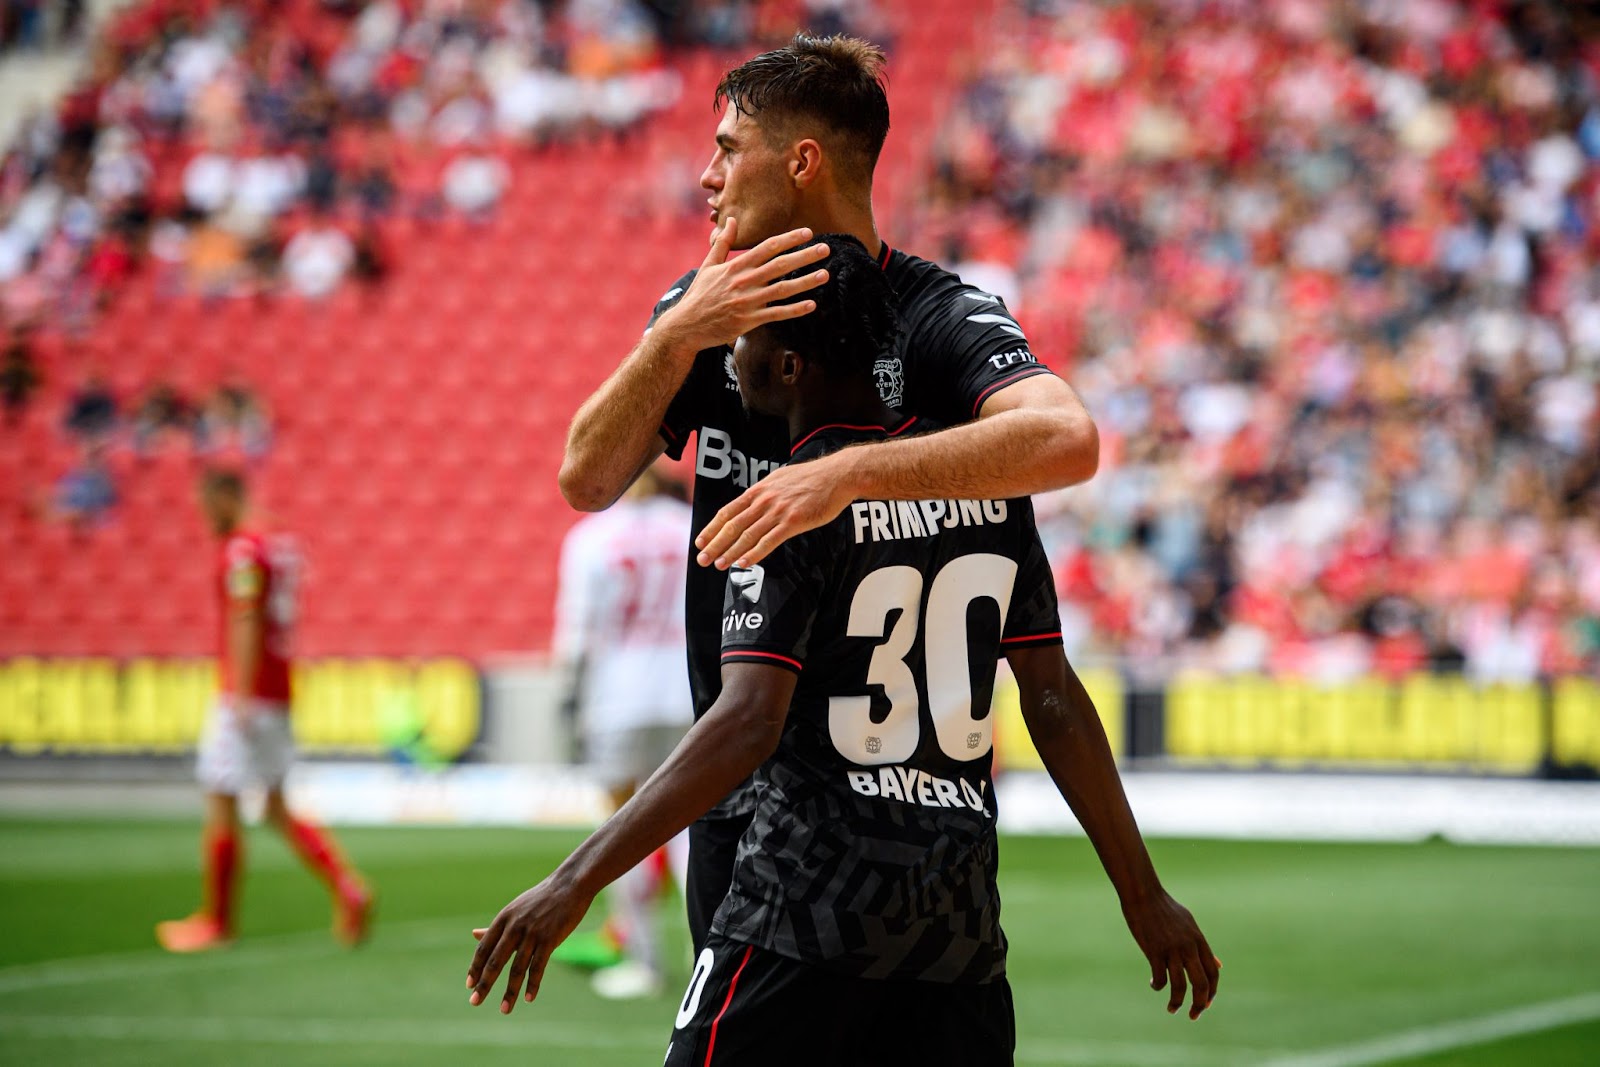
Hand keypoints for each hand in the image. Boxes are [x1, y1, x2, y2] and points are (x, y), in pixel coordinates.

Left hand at [465, 876, 592, 1014]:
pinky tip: (528, 998)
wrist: (570, 885)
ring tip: (504, 1010)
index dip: (475, 967)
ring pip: (517, 968)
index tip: (469, 985)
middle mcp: (515, 926)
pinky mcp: (550, 939)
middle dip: (484, 983)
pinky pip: (538, 967)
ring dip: (510, 992)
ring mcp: (532, 933)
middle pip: (496, 961)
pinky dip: (533, 984)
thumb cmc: (541, 899)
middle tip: (475, 1001)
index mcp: (504, 919)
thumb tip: (473, 934)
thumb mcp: (514, 910)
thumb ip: (496, 926)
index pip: (484, 948)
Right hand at [655, 218, 829, 353]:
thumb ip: (723, 243)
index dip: (789, 239)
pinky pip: (776, 314)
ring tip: (825, 275)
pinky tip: (811, 305)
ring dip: (805, 282)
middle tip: (825, 249)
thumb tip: (732, 220)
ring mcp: (747, 302)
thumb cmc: (699, 295)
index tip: (808, 232)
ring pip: (782, 290)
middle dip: (804, 256)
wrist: (686, 326)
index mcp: (736, 266)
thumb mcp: (708, 266)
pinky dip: (794, 310)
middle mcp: (743, 282)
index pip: (767, 247)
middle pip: (779, 265)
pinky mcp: (748, 321)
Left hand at [695, 453, 857, 568]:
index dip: (712, 528)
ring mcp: (778, 511)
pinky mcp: (793, 521)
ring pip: (747, 535)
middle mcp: (764, 500)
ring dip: (730, 552)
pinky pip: (769, 541)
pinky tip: (743, 564)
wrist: (837, 475)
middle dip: (715, 544)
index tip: (700, 541)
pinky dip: (754, 554)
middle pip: (732, 525)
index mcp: (759, 490)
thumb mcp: (780, 479)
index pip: (728, 511)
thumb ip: (765, 492)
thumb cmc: (812, 477)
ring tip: (718, 565)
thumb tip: (752, 502)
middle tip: (702, 559)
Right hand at [1122, 891, 1220, 1019]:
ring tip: (1172, 1009)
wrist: (1143, 894)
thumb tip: (1218, 965)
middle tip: (1194, 1015)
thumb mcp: (1190, 924)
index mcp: (1199, 941)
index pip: (1213, 973)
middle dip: (1200, 1005)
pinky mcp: (1154, 950)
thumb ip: (1204, 947)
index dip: (1212, 992)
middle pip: (1201, 984)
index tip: (1205, 1004)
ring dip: (1177, 1002)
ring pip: (1180, 986)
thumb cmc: (1165, 908)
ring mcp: (1172, 949)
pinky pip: (1160, 978)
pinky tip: (1153, 985)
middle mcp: (1189, 947)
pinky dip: (1158, 986)